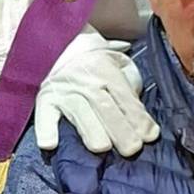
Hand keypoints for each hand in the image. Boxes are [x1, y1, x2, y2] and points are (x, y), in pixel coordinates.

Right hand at [32, 32, 159, 155]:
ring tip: (102, 148)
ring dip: (91, 131)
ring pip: (79, 111)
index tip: (150, 137)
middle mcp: (85, 80)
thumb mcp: (118, 63)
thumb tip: (141, 116)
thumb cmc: (96, 61)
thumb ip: (130, 84)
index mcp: (106, 70)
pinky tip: (50, 144)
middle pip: (104, 106)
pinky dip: (46, 129)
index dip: (138, 118)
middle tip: (132, 149)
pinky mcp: (45, 99)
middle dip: (120, 129)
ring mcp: (64, 90)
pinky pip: (44, 114)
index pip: (125, 97)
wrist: (59, 43)